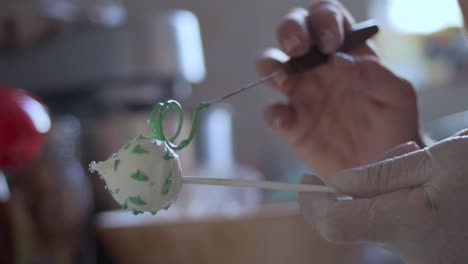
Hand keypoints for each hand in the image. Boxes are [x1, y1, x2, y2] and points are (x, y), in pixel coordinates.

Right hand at [257, 1, 421, 177]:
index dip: (323, 20)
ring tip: (285, 80)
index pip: (327, 18)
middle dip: (290, 30)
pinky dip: (274, 115)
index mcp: (345, 52)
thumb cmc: (394, 127)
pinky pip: (272, 113)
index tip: (330, 42)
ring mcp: (301, 94)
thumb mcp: (397, 97)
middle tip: (299, 47)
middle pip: (292, 32)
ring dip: (271, 65)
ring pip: (271, 65)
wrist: (383, 168)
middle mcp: (318, 67)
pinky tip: (287, 122)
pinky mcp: (291, 124)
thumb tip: (339, 60)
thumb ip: (375, 75)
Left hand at [299, 129, 467, 263]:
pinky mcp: (433, 249)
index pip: (333, 223)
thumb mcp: (435, 160)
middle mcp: (409, 249)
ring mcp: (423, 254)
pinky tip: (434, 179)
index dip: (311, 203)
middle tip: (403, 155)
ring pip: (380, 213)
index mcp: (404, 225)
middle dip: (365, 181)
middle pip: (358, 214)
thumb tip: (337, 182)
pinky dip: (404, 196)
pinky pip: (401, 220)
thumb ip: (380, 175)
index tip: (304, 178)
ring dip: (389, 184)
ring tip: (428, 162)